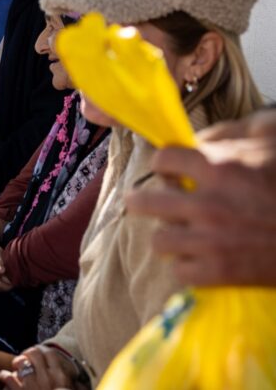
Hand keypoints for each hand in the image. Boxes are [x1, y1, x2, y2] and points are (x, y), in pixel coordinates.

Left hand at [0, 346, 76, 388]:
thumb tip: (79, 383)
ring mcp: (31, 384)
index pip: (50, 353)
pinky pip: (8, 377)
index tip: (40, 355)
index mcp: (60, 377)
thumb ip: (78, 388)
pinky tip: (4, 376)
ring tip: (16, 366)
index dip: (43, 351)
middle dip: (28, 354)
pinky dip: (4, 375)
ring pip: (20, 362)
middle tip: (26, 359)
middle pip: (33, 353)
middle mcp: (45, 377)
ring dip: (17, 363)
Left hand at [126, 108, 275, 285]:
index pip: (162, 159)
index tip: (169, 170)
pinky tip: (198, 258)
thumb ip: (232, 131)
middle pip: (143, 202)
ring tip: (177, 233)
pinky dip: (188, 266)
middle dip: (142, 201)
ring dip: (168, 236)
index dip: (164, 163)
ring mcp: (211, 241)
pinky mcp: (222, 273)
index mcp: (219, 167)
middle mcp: (207, 204)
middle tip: (143, 203)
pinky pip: (180, 272)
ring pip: (158, 241)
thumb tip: (198, 136)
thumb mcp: (272, 137)